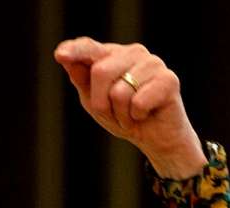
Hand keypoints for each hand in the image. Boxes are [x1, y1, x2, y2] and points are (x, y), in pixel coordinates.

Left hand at [54, 37, 206, 178]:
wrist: (157, 139)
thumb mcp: (95, 102)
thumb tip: (66, 59)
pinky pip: (138, 102)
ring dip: (121, 114)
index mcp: (112, 55)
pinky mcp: (168, 79)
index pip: (89, 47)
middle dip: (102, 103)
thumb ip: (82, 80)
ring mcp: (152, 63)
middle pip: (100, 72)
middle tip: (116, 114)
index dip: (75, 51)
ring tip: (132, 115)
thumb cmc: (124, 117)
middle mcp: (133, 52)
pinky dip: (137, 117)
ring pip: (119, 91)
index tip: (61, 55)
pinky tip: (146, 114)